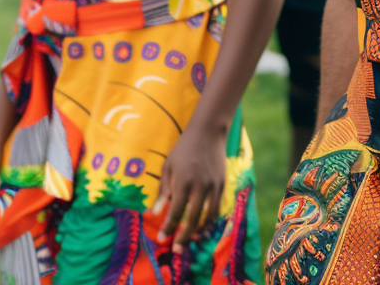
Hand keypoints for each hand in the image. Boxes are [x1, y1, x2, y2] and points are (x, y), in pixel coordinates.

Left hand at [152, 125, 227, 251]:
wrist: (208, 131)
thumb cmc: (184, 148)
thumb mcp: (168, 166)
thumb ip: (164, 190)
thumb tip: (156, 212)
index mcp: (183, 181)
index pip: (175, 212)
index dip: (168, 228)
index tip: (161, 238)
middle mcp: (199, 186)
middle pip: (192, 219)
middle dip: (184, 237)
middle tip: (177, 249)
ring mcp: (213, 185)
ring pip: (208, 216)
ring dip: (200, 231)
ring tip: (191, 239)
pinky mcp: (222, 183)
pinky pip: (217, 207)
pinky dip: (211, 219)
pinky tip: (203, 224)